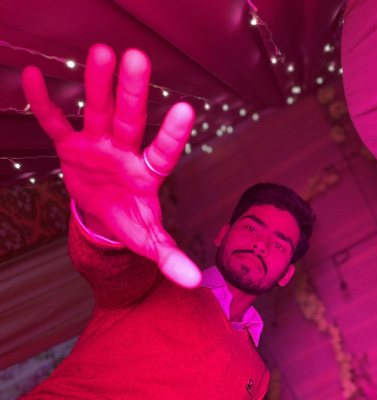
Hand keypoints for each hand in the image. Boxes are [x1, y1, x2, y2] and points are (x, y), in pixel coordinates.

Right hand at [21, 44, 201, 288]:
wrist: (104, 209)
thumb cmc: (130, 218)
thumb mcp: (148, 239)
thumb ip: (169, 256)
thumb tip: (194, 282)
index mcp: (147, 174)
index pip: (163, 154)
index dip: (173, 135)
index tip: (186, 110)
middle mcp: (125, 153)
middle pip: (131, 121)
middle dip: (132, 93)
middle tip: (137, 58)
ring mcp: (98, 146)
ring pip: (98, 112)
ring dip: (97, 86)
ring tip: (100, 53)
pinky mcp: (72, 146)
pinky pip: (56, 123)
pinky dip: (46, 104)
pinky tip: (37, 78)